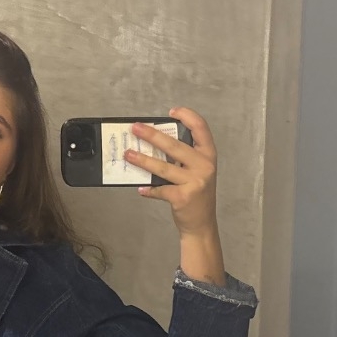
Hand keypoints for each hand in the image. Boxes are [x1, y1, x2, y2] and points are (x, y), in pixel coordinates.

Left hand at [125, 107, 219, 237]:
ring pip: (163, 167)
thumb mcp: (197, 171)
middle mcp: (204, 166)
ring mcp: (194, 182)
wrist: (202, 224)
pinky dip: (148, 189)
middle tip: (135, 128)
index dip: (187, 116)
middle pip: (174, 145)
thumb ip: (184, 158)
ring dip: (142, 160)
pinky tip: (141, 189)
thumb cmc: (196, 194)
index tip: (171, 112)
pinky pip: (159, 189)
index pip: (201, 128)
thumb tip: (155, 142)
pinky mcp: (182, 197)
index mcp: (209, 155)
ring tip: (128, 154)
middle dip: (152, 135)